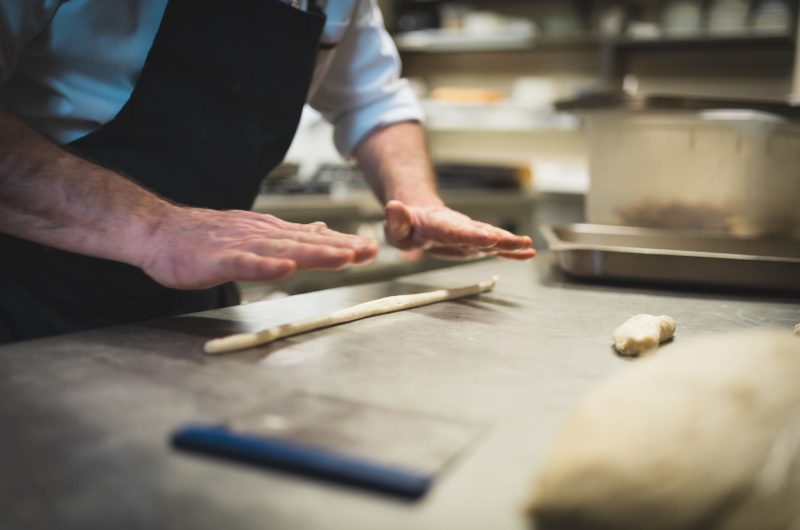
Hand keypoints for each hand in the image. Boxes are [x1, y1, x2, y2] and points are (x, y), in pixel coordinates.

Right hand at [138, 206, 376, 288]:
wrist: (160, 231)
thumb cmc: (206, 238)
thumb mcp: (254, 232)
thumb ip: (289, 235)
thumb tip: (324, 230)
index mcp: (271, 233)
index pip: (313, 237)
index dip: (343, 242)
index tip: (371, 247)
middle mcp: (261, 235)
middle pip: (306, 242)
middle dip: (340, 247)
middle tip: (369, 250)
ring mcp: (240, 247)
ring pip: (282, 250)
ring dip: (314, 253)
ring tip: (342, 257)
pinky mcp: (217, 260)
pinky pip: (244, 264)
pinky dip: (265, 267)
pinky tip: (284, 269)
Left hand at [383, 199, 534, 259]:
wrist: (419, 218)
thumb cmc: (407, 226)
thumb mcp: (395, 226)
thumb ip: (396, 220)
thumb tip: (393, 206)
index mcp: (440, 225)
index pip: (458, 230)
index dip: (474, 234)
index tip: (491, 237)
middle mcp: (460, 228)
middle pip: (482, 233)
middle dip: (501, 238)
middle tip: (519, 241)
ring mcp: (469, 235)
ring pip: (492, 239)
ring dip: (510, 243)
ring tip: (528, 246)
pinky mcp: (475, 242)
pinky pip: (495, 247)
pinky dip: (511, 251)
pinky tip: (527, 254)